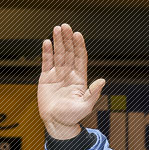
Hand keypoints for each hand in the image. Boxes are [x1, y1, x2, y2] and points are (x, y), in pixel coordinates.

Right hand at [38, 24, 105, 138]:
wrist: (56, 123)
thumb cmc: (72, 116)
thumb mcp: (85, 106)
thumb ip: (93, 93)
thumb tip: (103, 81)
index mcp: (80, 79)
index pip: (80, 58)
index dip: (79, 46)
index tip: (78, 34)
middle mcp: (69, 74)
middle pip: (69, 53)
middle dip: (67, 39)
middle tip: (65, 26)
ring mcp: (57, 75)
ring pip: (58, 55)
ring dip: (58, 42)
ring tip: (57, 29)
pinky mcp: (46, 78)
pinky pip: (46, 62)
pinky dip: (47, 52)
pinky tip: (47, 42)